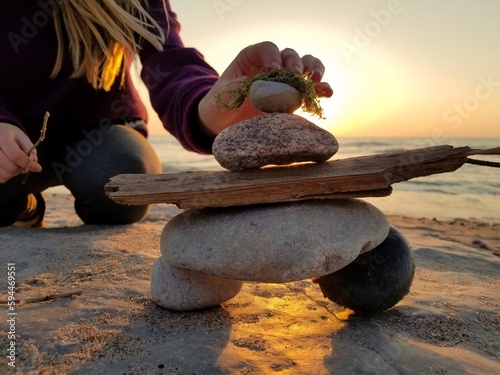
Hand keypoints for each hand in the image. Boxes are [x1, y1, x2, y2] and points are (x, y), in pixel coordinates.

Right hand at [0, 123, 41, 182]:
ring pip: (3, 174)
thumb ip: (30, 151)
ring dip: (13, 174)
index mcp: (2, 136)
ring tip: (14, 165)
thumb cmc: (10, 135)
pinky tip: (6, 168)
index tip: (38, 167)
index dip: (27, 163)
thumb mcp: (23, 138)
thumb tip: (36, 166)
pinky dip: (5, 176)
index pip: (15, 155)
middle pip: (9, 167)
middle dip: (20, 169)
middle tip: (23, 164)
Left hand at [198, 41, 332, 135]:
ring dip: (314, 70)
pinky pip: (310, 89)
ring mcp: (285, 81)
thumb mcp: (227, 94)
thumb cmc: (221, 104)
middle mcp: (272, 65)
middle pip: (290, 55)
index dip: (272, 57)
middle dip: (295, 64)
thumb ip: (244, 87)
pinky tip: (327, 93)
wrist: (223, 124)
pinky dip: (320, 89)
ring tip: (317, 80)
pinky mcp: (293, 98)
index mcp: (252, 58)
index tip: (272, 70)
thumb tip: (266, 84)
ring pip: (306, 66)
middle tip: (295, 75)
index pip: (267, 49)